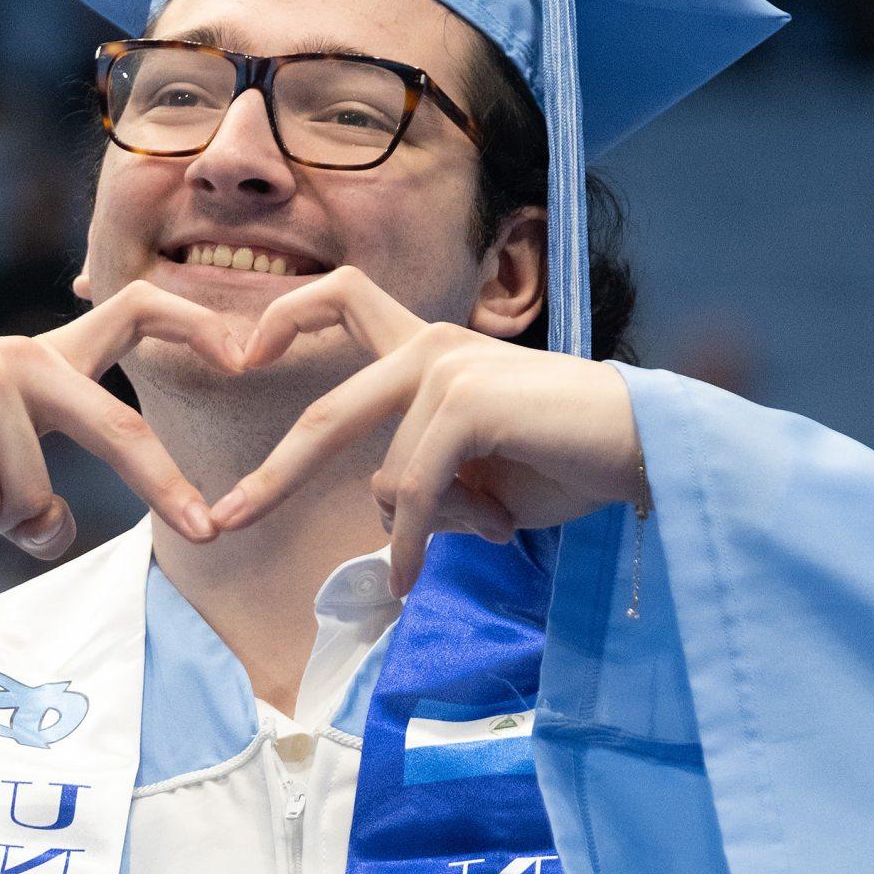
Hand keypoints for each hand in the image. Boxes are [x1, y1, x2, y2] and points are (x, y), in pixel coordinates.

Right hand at [0, 281, 239, 557]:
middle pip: (119, 429)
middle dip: (165, 487)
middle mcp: (26, 357)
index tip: (246, 357)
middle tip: (208, 532)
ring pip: (31, 497)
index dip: (196, 327)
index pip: (137, 312)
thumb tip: (53, 533)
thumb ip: (25, 505)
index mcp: (45, 361)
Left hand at [205, 267, 647, 592]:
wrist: (647, 448)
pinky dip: (416, 543)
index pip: (340, 297)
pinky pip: (416, 491)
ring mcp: (449, 368)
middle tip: (226, 520)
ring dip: (422, 531)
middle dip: (273, 474)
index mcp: (429, 346)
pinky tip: (417, 576)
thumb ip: (429, 483)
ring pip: (386, 479)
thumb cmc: (570, 460)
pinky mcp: (469, 402)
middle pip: (328, 413)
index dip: (283, 317)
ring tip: (477, 539)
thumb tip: (394, 525)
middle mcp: (431, 345)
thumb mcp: (480, 475)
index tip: (242, 358)